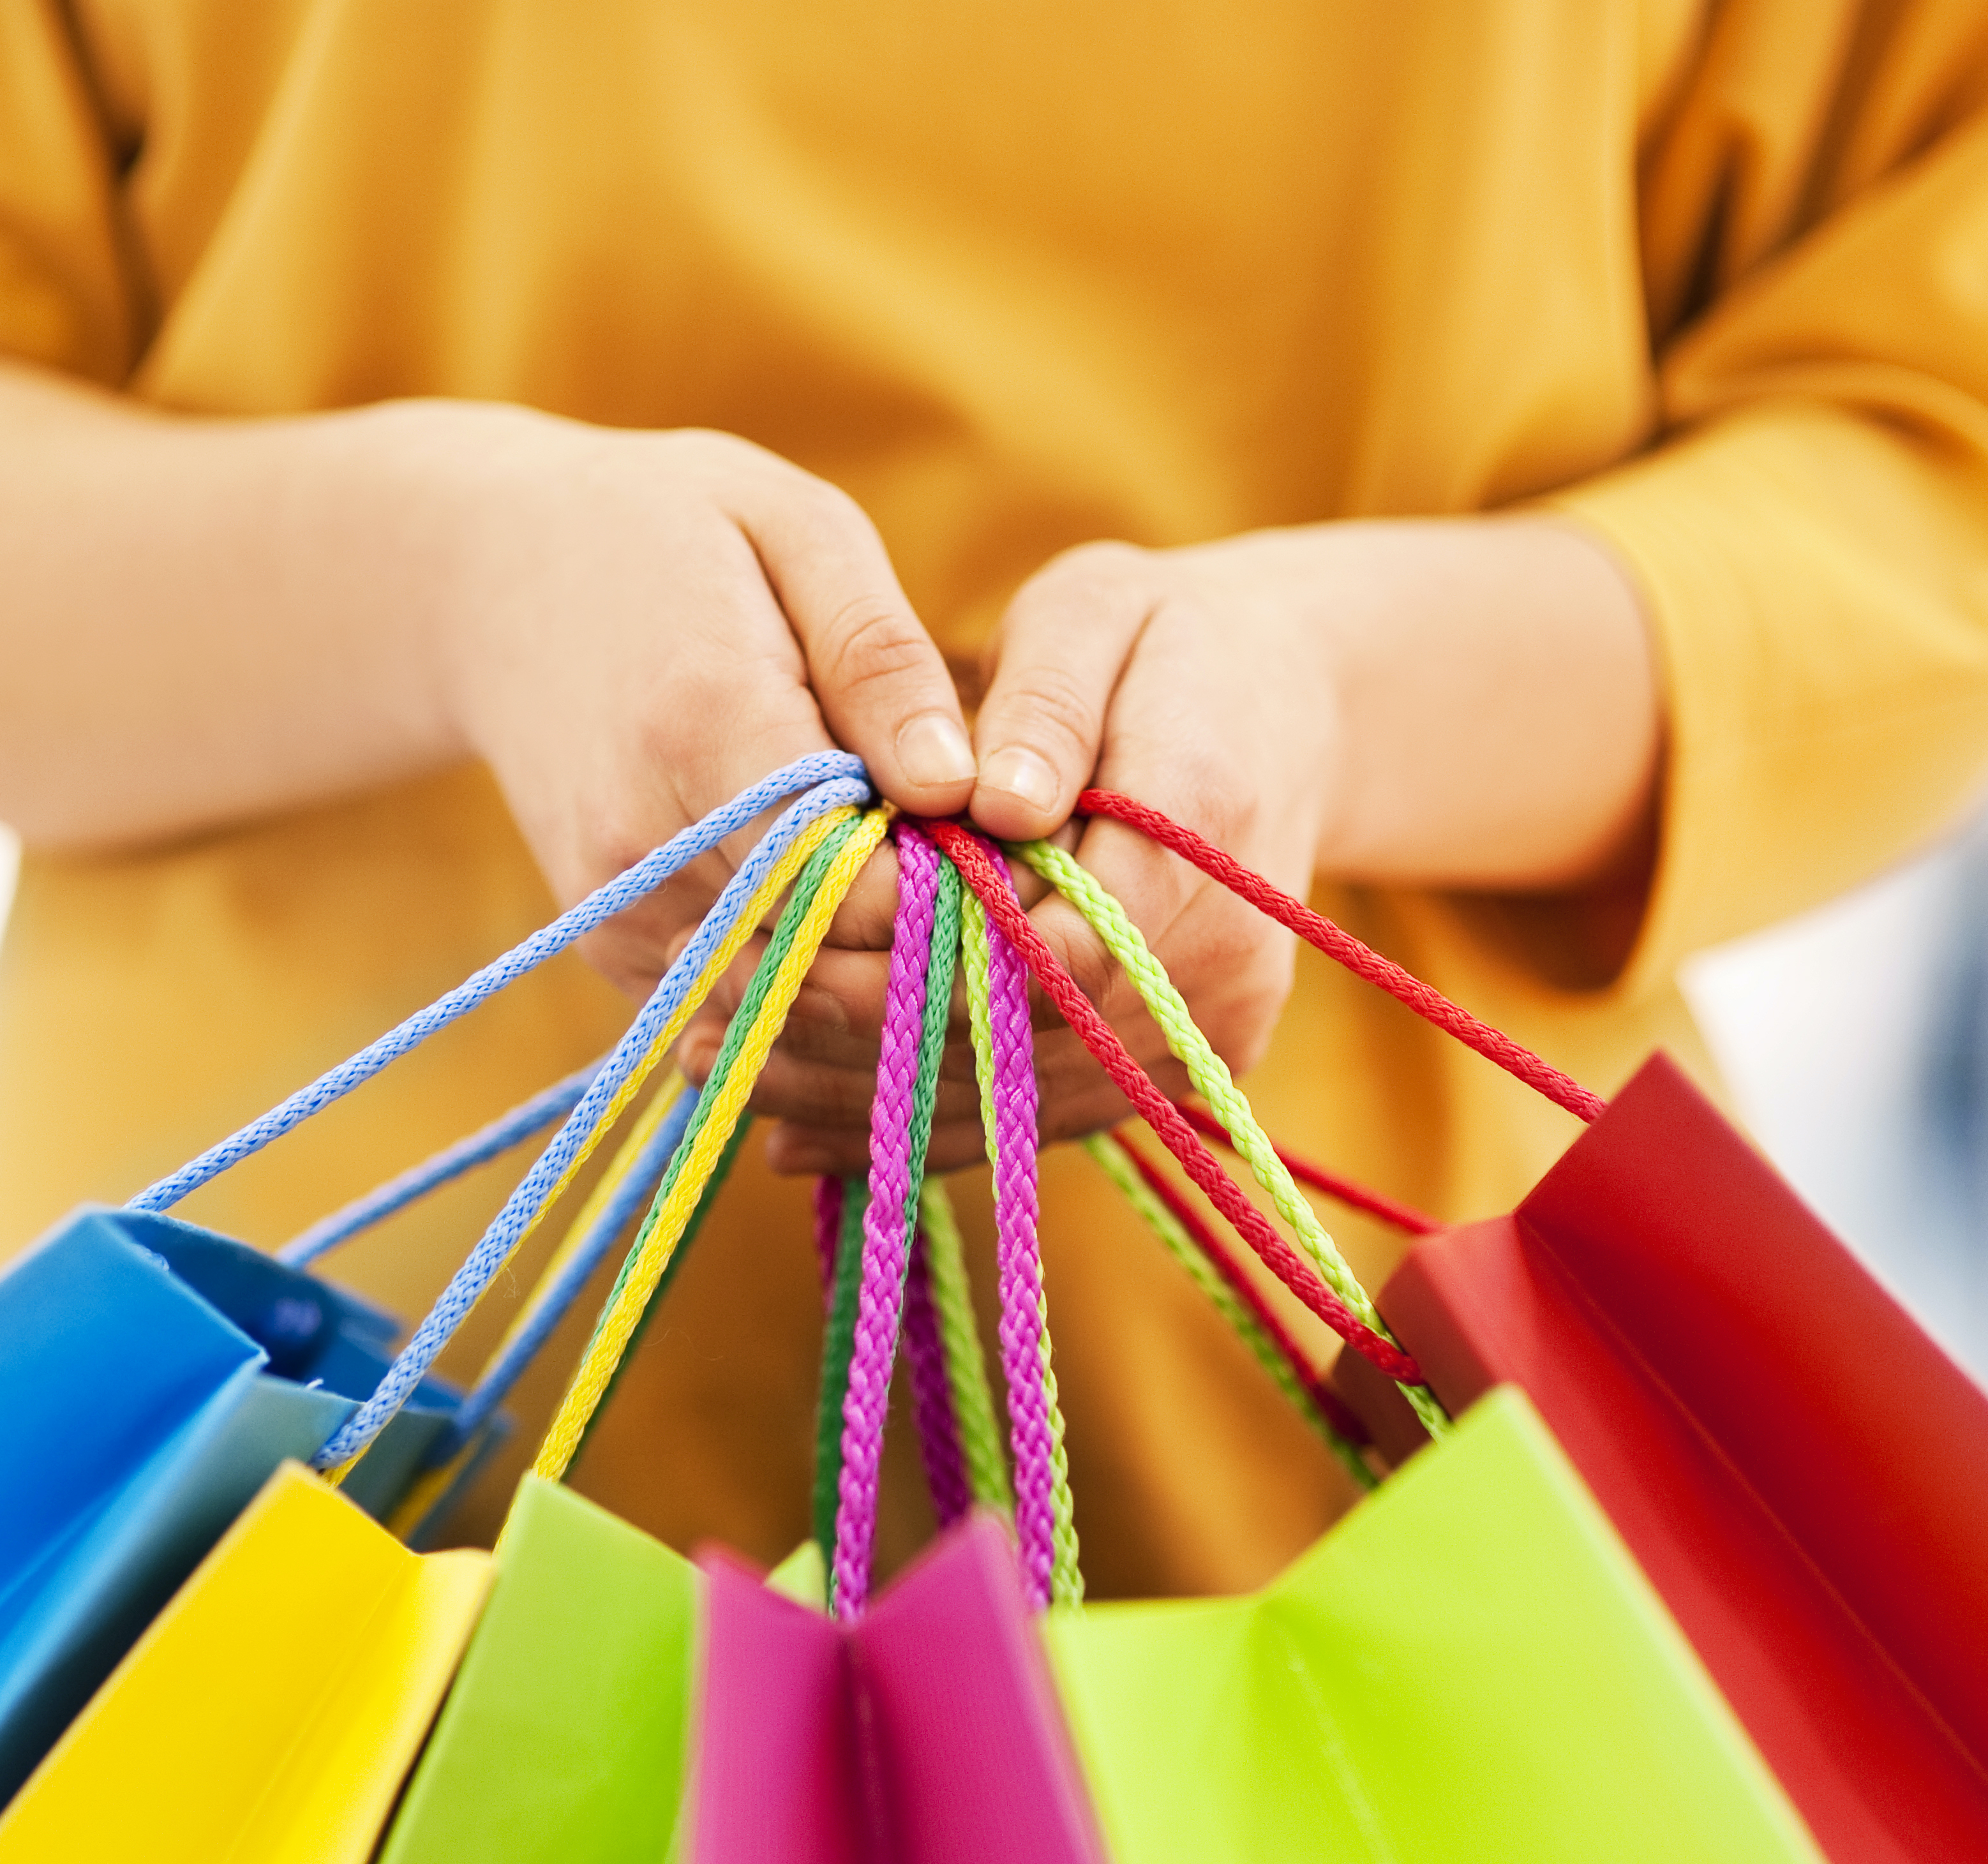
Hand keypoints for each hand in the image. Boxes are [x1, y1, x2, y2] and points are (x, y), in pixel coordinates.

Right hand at [426, 409, 975, 1007]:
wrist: (488, 578)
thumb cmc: (672, 532)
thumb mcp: (798, 533)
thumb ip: (881, 660)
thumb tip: (960, 786)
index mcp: (704, 725)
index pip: (856, 881)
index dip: (948, 882)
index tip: (993, 836)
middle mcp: (644, 840)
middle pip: (825, 956)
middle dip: (916, 935)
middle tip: (968, 862)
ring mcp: (615, 906)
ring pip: (783, 993)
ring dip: (859, 953)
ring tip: (893, 859)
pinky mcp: (606, 945)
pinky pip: (735, 993)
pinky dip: (796, 955)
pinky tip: (818, 878)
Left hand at [742, 536, 1343, 1173]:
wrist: (1282, 708)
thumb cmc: (1165, 641)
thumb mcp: (1100, 612)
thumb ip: (1045, 705)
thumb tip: (993, 802)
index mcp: (1201, 841)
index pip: (1041, 951)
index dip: (899, 969)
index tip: (772, 956)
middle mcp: (1223, 968)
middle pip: (1016, 1046)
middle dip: (854, 1047)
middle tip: (705, 1033)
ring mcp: (1206, 1037)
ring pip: (1014, 1105)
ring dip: (866, 1107)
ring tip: (729, 1081)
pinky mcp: (1168, 1070)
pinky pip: (1032, 1118)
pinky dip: (917, 1125)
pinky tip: (799, 1127)